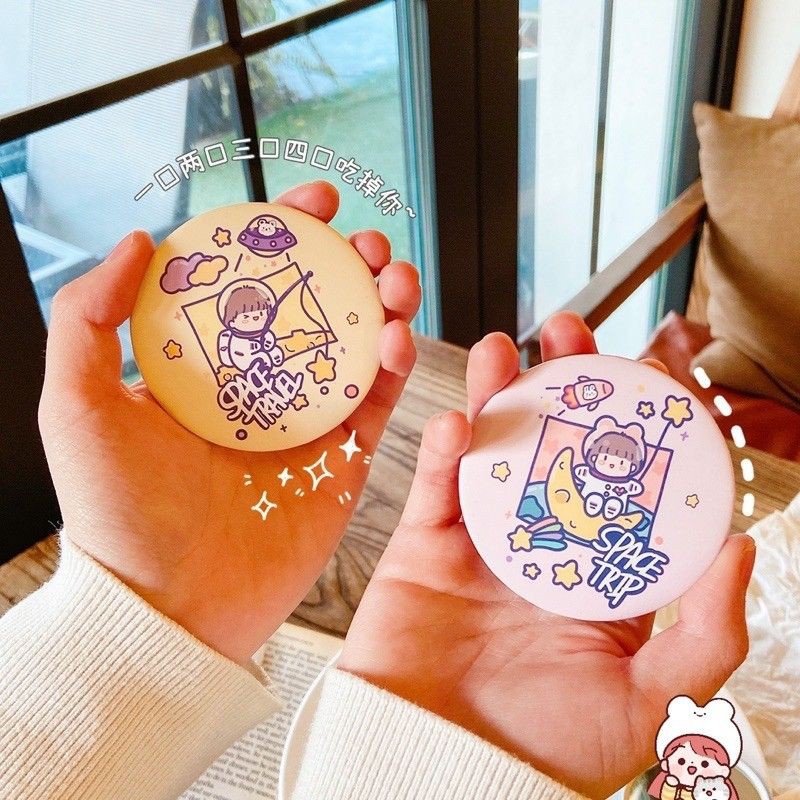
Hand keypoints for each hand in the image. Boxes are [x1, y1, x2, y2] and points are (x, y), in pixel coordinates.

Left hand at [39, 181, 420, 664]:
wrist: (169, 608)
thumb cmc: (116, 514)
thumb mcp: (78, 406)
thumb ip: (89, 318)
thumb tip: (139, 239)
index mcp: (205, 363)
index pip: (254, 280)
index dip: (287, 235)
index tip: (315, 204)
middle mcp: (259, 385)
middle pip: (318, 304)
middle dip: (352, 263)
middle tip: (367, 244)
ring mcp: (305, 421)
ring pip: (359, 343)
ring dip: (386, 302)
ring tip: (394, 280)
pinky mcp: (343, 460)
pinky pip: (379, 401)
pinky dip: (396, 364)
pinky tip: (396, 338)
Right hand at [338, 313, 754, 798]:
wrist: (439, 770)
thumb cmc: (544, 751)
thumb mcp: (651, 704)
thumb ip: (705, 634)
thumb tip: (741, 548)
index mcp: (599, 574)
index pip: (624, 483)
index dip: (634, 426)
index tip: (646, 376)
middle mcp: (541, 546)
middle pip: (552, 448)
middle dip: (561, 386)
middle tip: (568, 330)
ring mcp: (479, 542)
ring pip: (490, 452)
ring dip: (494, 397)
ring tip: (502, 351)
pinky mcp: (423, 548)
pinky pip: (433, 488)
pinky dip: (443, 451)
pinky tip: (458, 425)